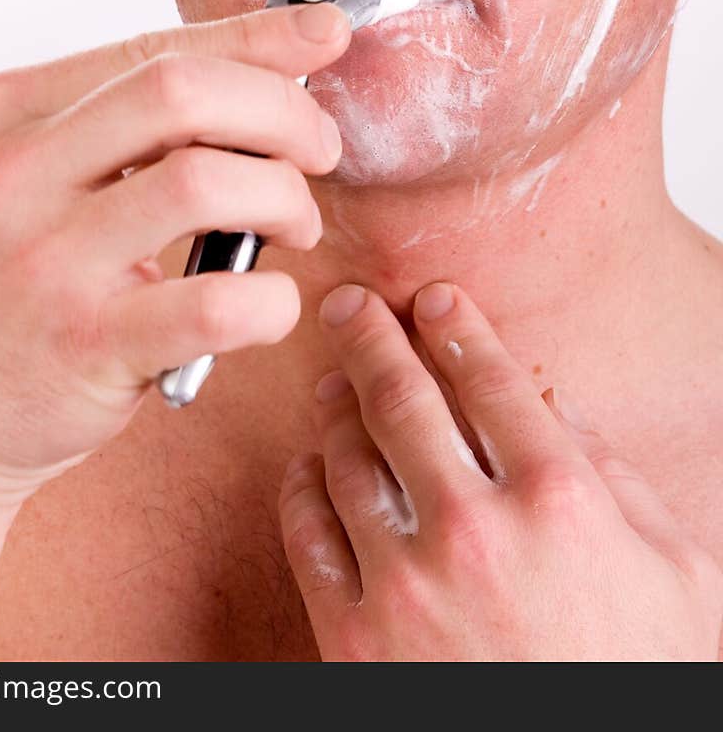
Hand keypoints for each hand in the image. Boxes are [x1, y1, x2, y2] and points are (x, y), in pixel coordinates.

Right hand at [0, 2, 350, 513]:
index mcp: (5, 114)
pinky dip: (271, 300)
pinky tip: (269, 305)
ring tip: (295, 225)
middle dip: (282, 110)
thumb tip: (253, 72)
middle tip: (319, 149)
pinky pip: (214, 304)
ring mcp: (45, 261)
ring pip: (207, 183)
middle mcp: (15, 175)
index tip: (323, 36)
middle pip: (184, 92)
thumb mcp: (21, 181)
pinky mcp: (83, 347)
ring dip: (285, 198)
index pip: (153, 48)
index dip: (257, 37)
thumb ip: (114, 127)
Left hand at [279, 282, 722, 660]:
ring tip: (330, 380)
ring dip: (334, 406)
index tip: (435, 300)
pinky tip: (308, 466)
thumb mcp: (680, 577)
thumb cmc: (636, 681)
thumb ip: (622, 483)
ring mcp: (408, 584)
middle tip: (352, 305)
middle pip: (403, 398)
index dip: (458, 325)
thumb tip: (561, 414)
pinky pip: (308, 536)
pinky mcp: (354, 639)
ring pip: (347, 458)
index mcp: (560, 501)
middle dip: (372, 337)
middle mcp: (477, 529)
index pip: (491, 380)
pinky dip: (302, 488)